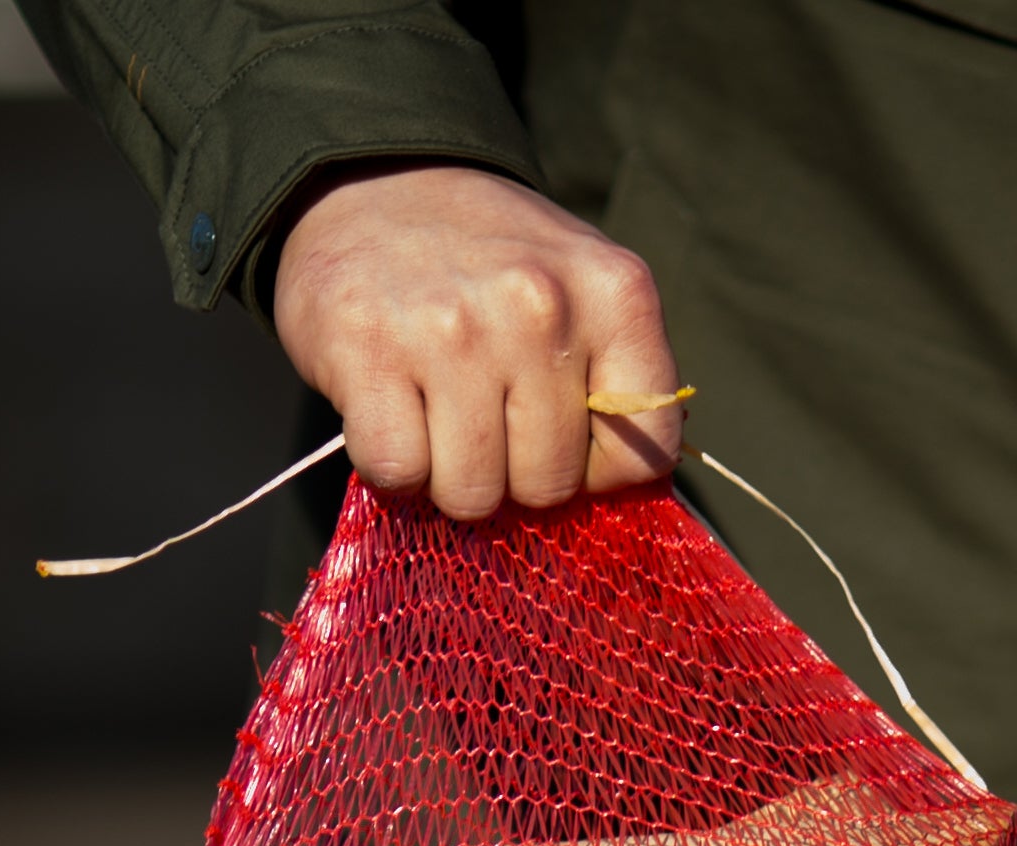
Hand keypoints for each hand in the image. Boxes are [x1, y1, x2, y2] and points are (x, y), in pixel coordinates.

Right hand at [272, 164, 683, 519]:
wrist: (378, 181)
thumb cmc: (493, 265)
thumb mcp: (586, 289)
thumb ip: (621, 378)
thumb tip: (626, 488)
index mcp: (616, 293)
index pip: (647, 450)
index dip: (600, 470)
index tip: (563, 437)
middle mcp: (540, 306)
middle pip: (548, 485)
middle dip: (514, 476)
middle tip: (486, 417)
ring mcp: (452, 329)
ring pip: (472, 493)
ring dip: (449, 476)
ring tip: (438, 412)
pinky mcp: (368, 349)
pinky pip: (397, 471)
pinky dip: (392, 465)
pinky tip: (394, 409)